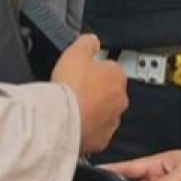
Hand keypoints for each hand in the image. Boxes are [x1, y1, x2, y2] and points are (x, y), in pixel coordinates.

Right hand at [51, 34, 127, 152]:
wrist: (61, 120)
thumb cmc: (69, 87)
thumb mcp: (76, 51)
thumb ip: (87, 42)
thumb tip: (93, 40)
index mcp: (117, 76)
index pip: (110, 68)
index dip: (93, 70)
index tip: (81, 73)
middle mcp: (120, 99)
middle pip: (108, 92)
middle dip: (95, 92)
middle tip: (75, 91)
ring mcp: (112, 120)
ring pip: (103, 113)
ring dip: (92, 111)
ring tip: (73, 108)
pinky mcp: (102, 139)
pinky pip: (96, 132)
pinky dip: (88, 129)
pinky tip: (74, 123)